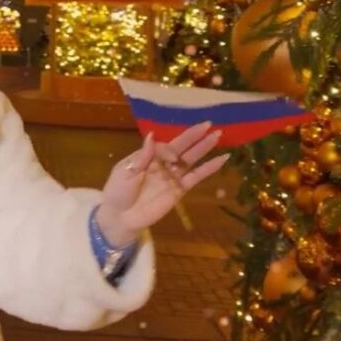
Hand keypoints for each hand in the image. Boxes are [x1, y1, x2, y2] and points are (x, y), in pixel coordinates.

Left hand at [95, 122, 229, 246]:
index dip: (170, 149)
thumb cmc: (118, 191)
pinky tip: (222, 159)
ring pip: (191, 159)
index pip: (164, 146)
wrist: (120, 217)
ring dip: (204, 148)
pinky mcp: (180, 190)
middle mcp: (162, 163)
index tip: (171, 157)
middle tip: (209, 124)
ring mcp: (172, 176)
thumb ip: (142, 156)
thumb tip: (153, 135)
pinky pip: (196, 177)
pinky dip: (209, 169)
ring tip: (218, 136)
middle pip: (181, 147)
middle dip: (194, 136)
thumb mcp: (125, 171)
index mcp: (148, 156)